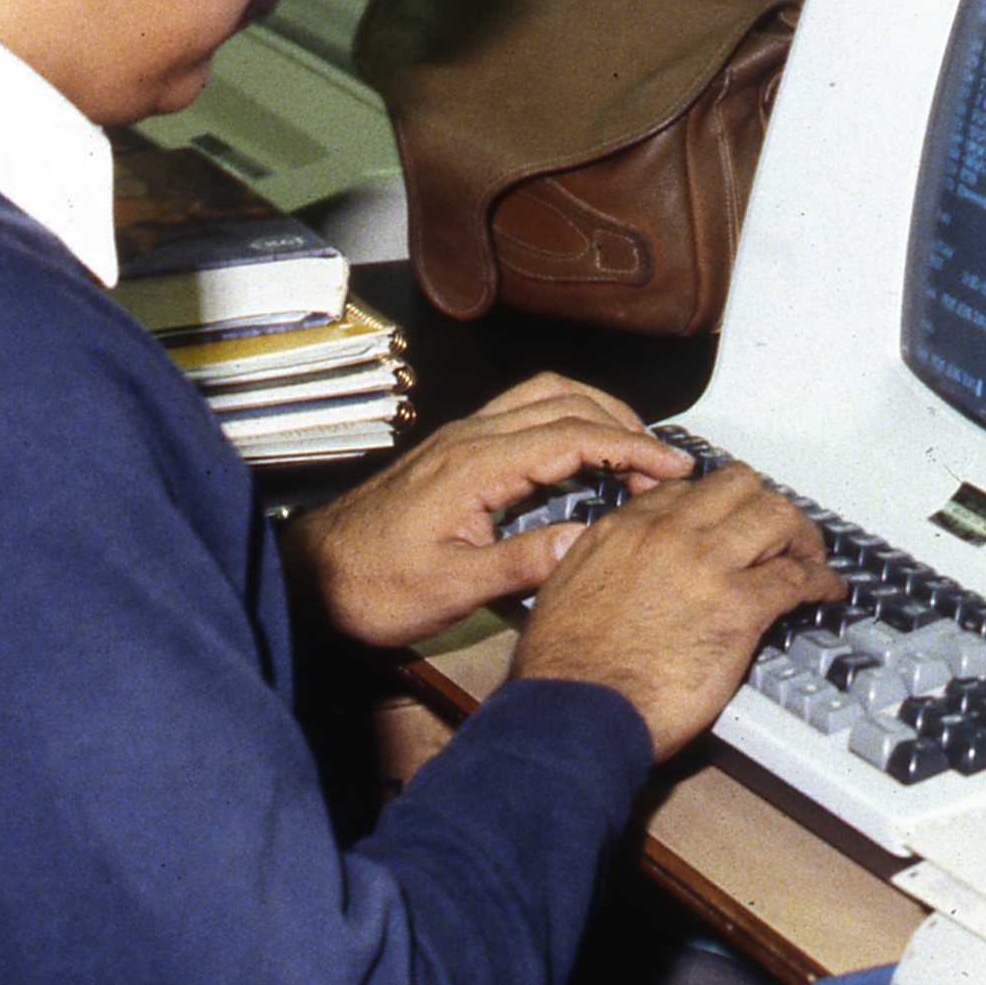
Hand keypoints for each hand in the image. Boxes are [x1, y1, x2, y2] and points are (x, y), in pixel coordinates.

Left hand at [288, 373, 692, 649]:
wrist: (312, 578)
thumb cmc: (369, 586)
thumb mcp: (450, 589)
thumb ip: (522, 563)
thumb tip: (588, 541)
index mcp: (475, 466)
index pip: (574, 435)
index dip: (633, 447)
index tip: (673, 466)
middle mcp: (469, 439)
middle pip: (566, 401)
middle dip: (625, 425)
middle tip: (663, 465)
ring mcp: (459, 439)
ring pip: (544, 395)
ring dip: (596, 412)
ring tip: (631, 449)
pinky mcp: (453, 450)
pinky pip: (522, 412)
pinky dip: (566, 419)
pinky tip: (578, 454)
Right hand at [513, 465, 840, 761]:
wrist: (575, 712)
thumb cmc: (564, 670)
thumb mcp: (566, 590)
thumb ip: (596, 564)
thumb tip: (616, 567)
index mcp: (624, 528)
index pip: (687, 490)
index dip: (718, 506)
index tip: (730, 523)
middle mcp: (669, 533)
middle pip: (739, 487)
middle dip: (765, 506)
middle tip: (778, 534)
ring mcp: (707, 565)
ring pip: (775, 516)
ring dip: (800, 536)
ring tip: (809, 557)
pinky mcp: (739, 607)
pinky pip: (796, 577)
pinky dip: (820, 581)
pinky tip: (826, 590)